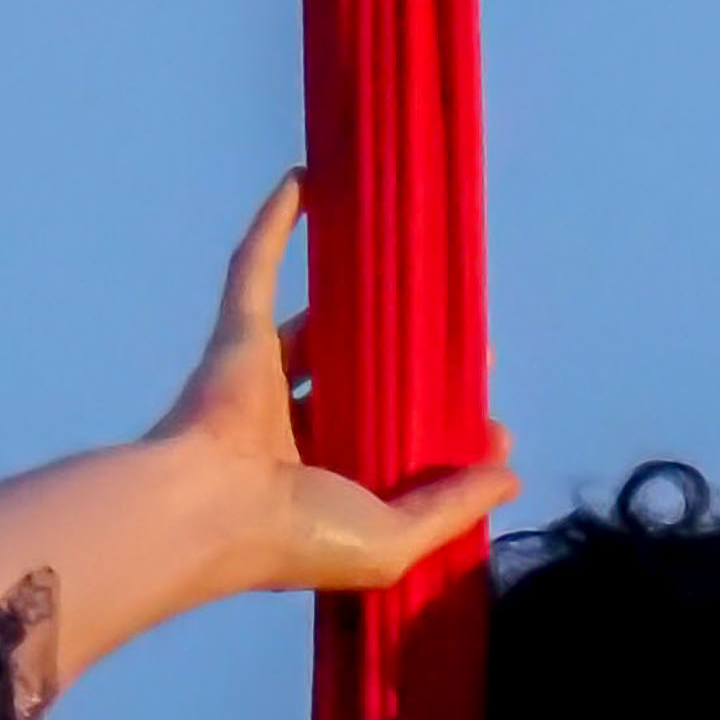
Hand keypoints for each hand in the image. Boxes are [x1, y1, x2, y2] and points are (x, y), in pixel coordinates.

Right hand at [152, 174, 517, 593]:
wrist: (210, 510)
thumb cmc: (299, 534)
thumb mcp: (397, 539)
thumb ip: (454, 506)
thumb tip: (509, 476)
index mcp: (326, 485)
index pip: (390, 445)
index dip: (437, 432)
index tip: (488, 419)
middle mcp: (294, 431)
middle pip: (358, 380)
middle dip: (405, 357)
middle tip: (458, 331)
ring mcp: (263, 378)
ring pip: (315, 321)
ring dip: (350, 290)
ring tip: (394, 256)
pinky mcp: (237, 335)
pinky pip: (255, 267)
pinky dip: (276, 224)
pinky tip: (306, 180)